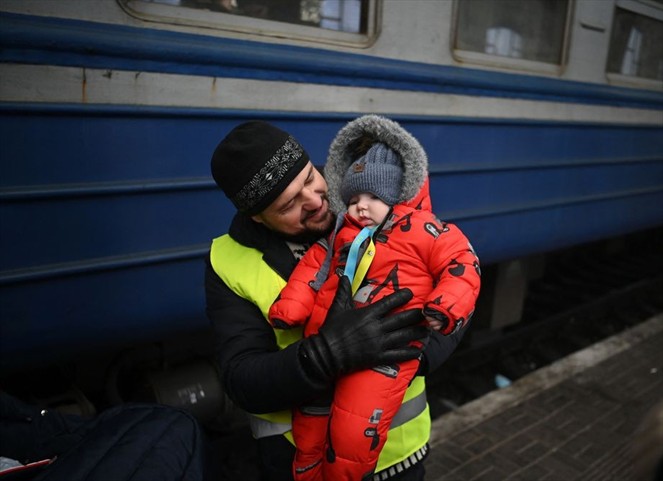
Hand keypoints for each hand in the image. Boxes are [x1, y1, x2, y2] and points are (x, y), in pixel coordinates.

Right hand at [299, 276, 428, 380]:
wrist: (327, 354)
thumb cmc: (331, 330)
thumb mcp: (337, 308)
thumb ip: (343, 291)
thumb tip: (343, 275)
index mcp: (367, 314)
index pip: (389, 303)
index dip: (402, 297)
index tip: (411, 294)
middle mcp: (376, 328)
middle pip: (401, 320)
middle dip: (415, 316)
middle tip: (426, 313)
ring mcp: (379, 343)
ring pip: (403, 337)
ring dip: (417, 333)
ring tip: (426, 330)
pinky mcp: (378, 357)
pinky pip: (398, 355)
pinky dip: (409, 353)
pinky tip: (418, 352)